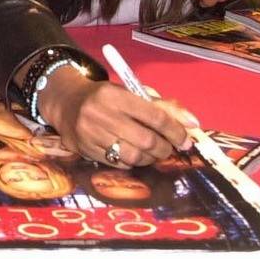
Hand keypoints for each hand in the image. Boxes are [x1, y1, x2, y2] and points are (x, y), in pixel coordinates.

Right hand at [38, 72, 195, 167]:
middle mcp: (101, 114)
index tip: (185, 140)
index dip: (175, 131)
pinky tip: (133, 155)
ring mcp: (90, 134)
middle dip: (164, 148)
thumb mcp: (131, 94)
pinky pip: (118, 164)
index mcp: (115, 95)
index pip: (155, 116)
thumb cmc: (106, 97)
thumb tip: (193, 124)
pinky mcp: (84, 150)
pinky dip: (132, 163)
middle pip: (146, 140)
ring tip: (152, 153)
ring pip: (133, 156)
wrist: (66, 103)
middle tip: (168, 149)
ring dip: (150, 159)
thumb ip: (163, 107)